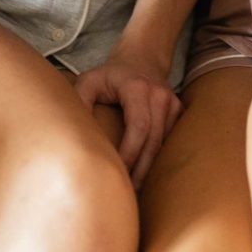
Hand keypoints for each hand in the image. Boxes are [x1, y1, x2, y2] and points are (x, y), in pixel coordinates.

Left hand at [72, 51, 183, 187]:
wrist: (142, 57)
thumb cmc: (110, 75)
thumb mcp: (89, 81)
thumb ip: (79, 101)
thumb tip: (73, 132)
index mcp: (137, 88)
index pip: (139, 127)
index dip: (130, 154)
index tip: (117, 174)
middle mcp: (159, 96)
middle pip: (153, 142)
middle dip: (141, 170)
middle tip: (127, 194)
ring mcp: (172, 104)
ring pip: (163, 145)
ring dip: (150, 169)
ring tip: (135, 191)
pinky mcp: (178, 112)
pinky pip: (169, 141)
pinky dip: (158, 160)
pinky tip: (146, 176)